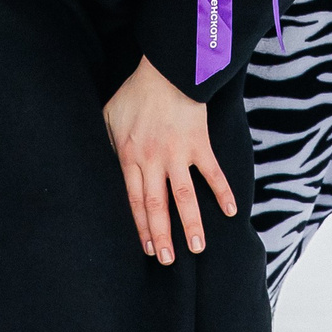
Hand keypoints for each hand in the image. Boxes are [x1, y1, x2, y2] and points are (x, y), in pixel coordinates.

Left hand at [102, 56, 236, 264]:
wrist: (166, 70)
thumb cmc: (134, 93)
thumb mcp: (108, 118)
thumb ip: (105, 145)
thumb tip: (100, 165)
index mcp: (129, 157)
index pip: (134, 201)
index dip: (140, 228)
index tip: (148, 250)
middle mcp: (153, 160)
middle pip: (157, 205)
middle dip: (162, 235)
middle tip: (168, 261)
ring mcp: (178, 153)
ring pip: (184, 196)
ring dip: (191, 223)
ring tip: (197, 248)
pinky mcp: (199, 143)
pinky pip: (213, 172)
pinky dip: (222, 192)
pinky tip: (231, 212)